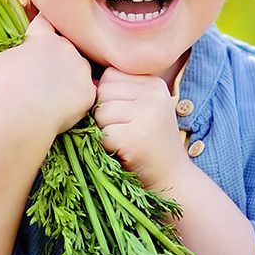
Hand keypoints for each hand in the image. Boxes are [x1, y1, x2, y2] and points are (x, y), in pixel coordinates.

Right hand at [0, 15, 94, 142]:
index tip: (39, 37)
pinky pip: (85, 94)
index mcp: (42, 38)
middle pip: (65, 48)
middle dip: (56, 59)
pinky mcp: (89, 92)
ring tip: (52, 95)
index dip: (41, 30)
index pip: (45, 23)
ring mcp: (80, 70)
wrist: (19, 116)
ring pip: (78, 70)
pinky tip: (63, 109)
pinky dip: (76, 101)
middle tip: (42, 77)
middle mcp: (66, 48)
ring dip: (69, 79)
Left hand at [94, 67, 189, 188]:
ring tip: (125, 141)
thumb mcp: (142, 108)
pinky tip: (124, 152)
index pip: (110, 75)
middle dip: (103, 112)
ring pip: (100, 111)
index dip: (108, 97)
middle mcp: (154, 94)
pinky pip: (102, 133)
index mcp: (154, 83)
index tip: (126, 116)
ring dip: (103, 130)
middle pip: (103, 91)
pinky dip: (106, 146)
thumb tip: (82, 82)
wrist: (173, 179)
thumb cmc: (149, 143)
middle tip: (125, 131)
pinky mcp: (136, 137)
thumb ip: (119, 91)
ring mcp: (148, 115)